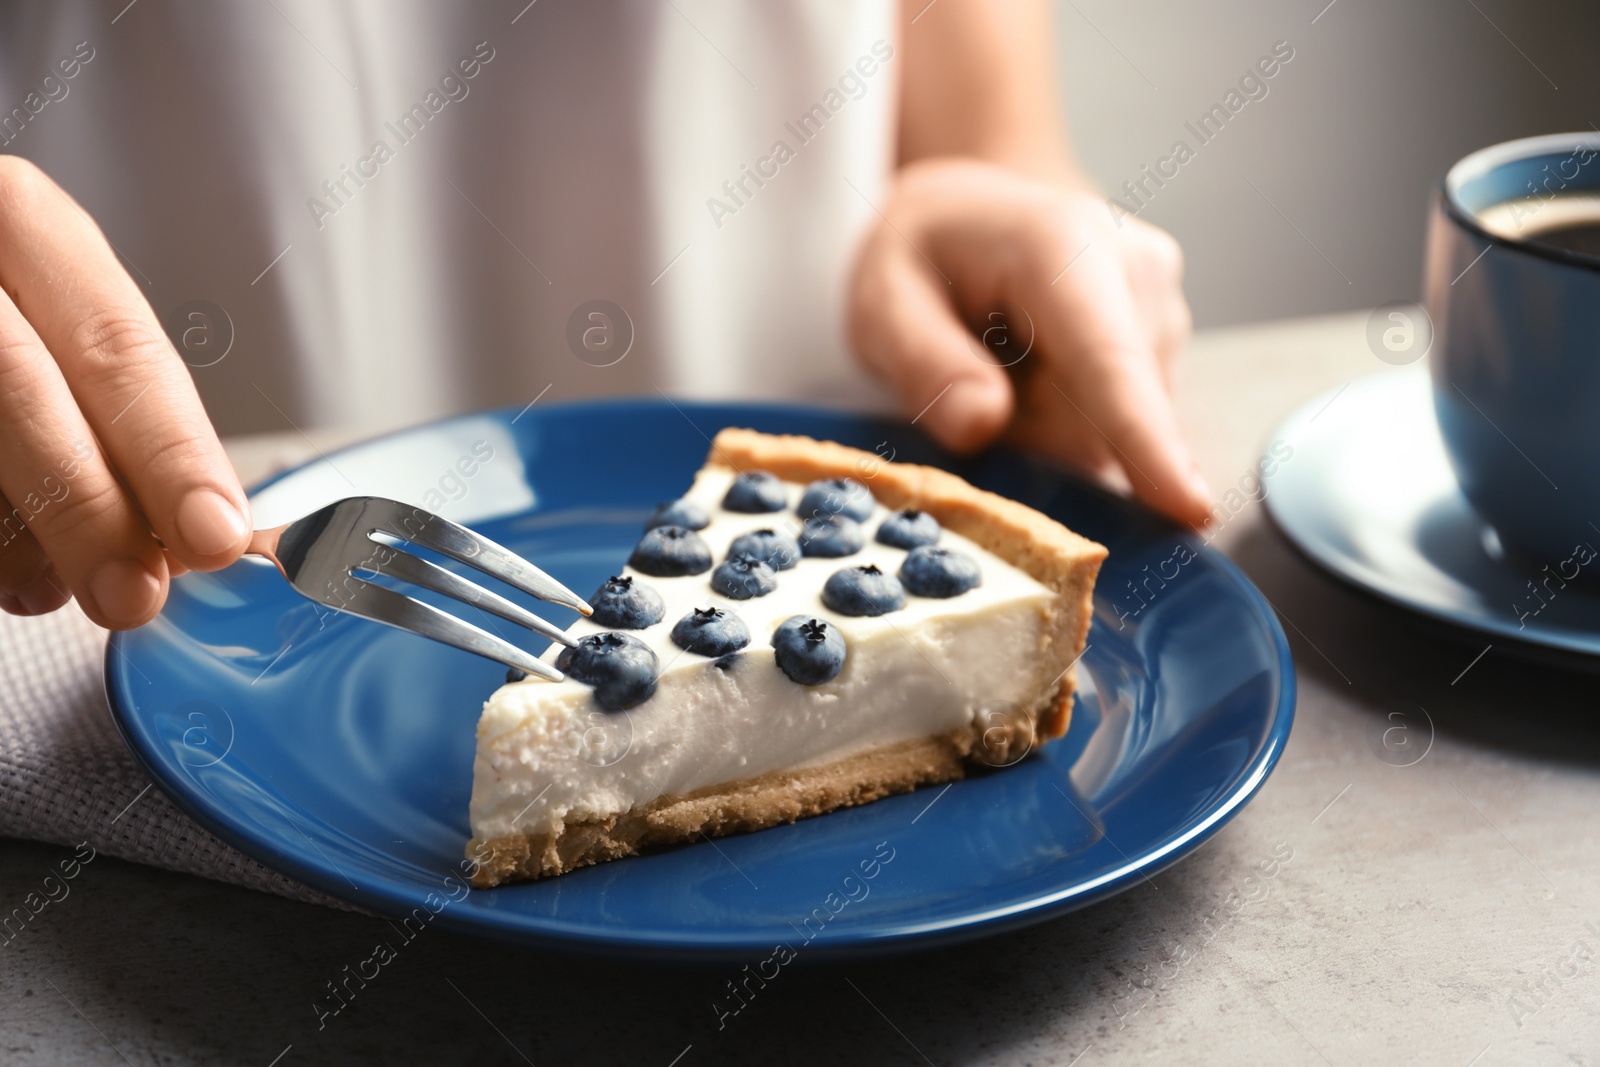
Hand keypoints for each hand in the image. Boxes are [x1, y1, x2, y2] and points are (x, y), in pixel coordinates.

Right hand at [0, 157, 249, 627]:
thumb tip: (214, 533)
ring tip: (56, 584)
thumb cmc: (12, 324)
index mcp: (24, 222)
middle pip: (22, 390)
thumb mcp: (65, 329)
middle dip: (88, 508)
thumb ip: (129, 418)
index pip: (118, 345)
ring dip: (20, 537)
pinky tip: (8, 569)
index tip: (216, 535)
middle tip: (136, 593)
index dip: (171, 450)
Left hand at [847, 158, 1211, 526]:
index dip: (1147, 440)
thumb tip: (983, 424)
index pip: (1109, 362)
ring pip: (1112, 430)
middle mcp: (1137, 270)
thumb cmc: (922, 254)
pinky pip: (1120, 423)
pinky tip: (1041, 370)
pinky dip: (1070, 418)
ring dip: (1049, 427)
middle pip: (1102, 420)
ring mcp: (1163, 305)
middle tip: (973, 379)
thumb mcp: (884, 301)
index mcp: (1063, 249)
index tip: (1190, 508)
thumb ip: (925, 361)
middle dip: (1032, 435)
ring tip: (1006, 362)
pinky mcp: (1169, 338)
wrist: (967, 210)